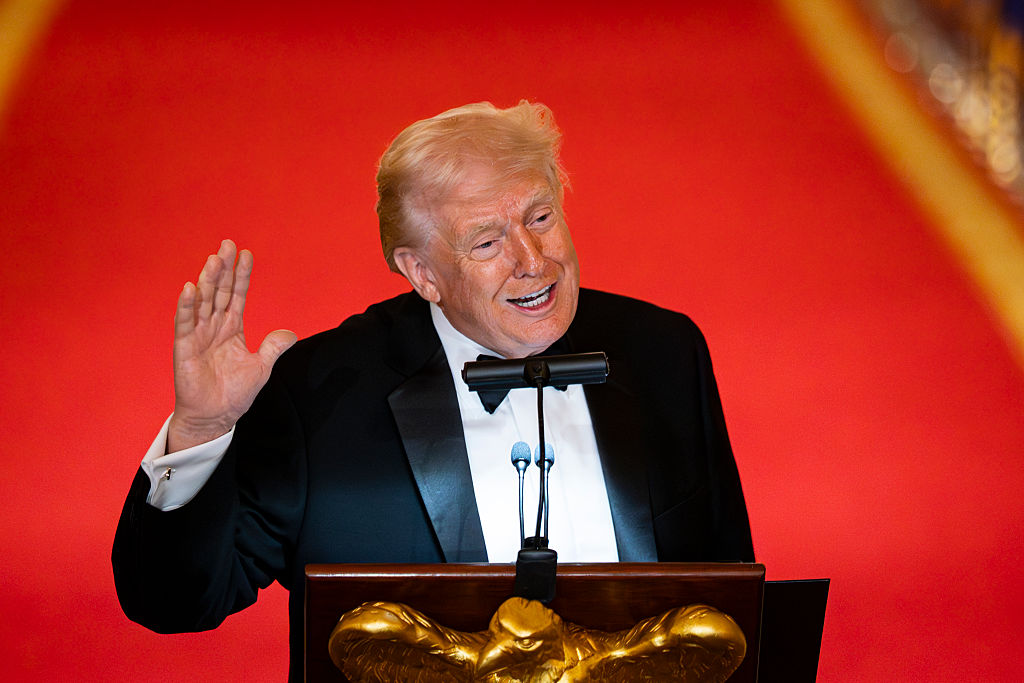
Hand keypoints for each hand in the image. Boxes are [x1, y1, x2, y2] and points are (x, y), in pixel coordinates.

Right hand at [167, 239, 296, 451]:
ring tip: (214, 260)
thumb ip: (273, 347)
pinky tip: (190, 288)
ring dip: (208, 281)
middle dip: (224, 269)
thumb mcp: (262, 367)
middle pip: (220, 292)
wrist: (215, 417)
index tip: (246, 254)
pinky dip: (187, 306)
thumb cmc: (234, 393)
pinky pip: (185, 323)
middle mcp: (213, 327)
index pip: (237, 295)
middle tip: (227, 245)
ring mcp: (197, 336)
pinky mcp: (184, 348)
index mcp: (232, 328)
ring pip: (203, 302)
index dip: (242, 276)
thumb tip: (291, 333)